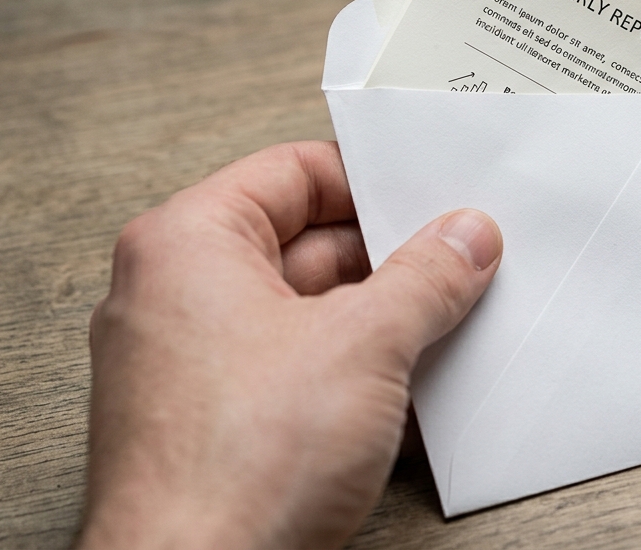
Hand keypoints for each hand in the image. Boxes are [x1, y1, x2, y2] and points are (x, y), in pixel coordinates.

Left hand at [76, 141, 501, 548]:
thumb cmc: (234, 468)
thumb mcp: (364, 345)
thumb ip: (425, 278)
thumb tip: (463, 239)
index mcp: (186, 245)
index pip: (293, 172)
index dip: (372, 182)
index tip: (434, 199)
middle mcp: (177, 297)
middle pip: (306, 244)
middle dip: (390, 259)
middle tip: (459, 264)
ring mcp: (195, 364)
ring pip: (308, 312)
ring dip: (380, 320)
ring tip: (444, 325)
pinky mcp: (220, 424)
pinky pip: (299, 370)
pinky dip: (354, 371)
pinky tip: (408, 386)